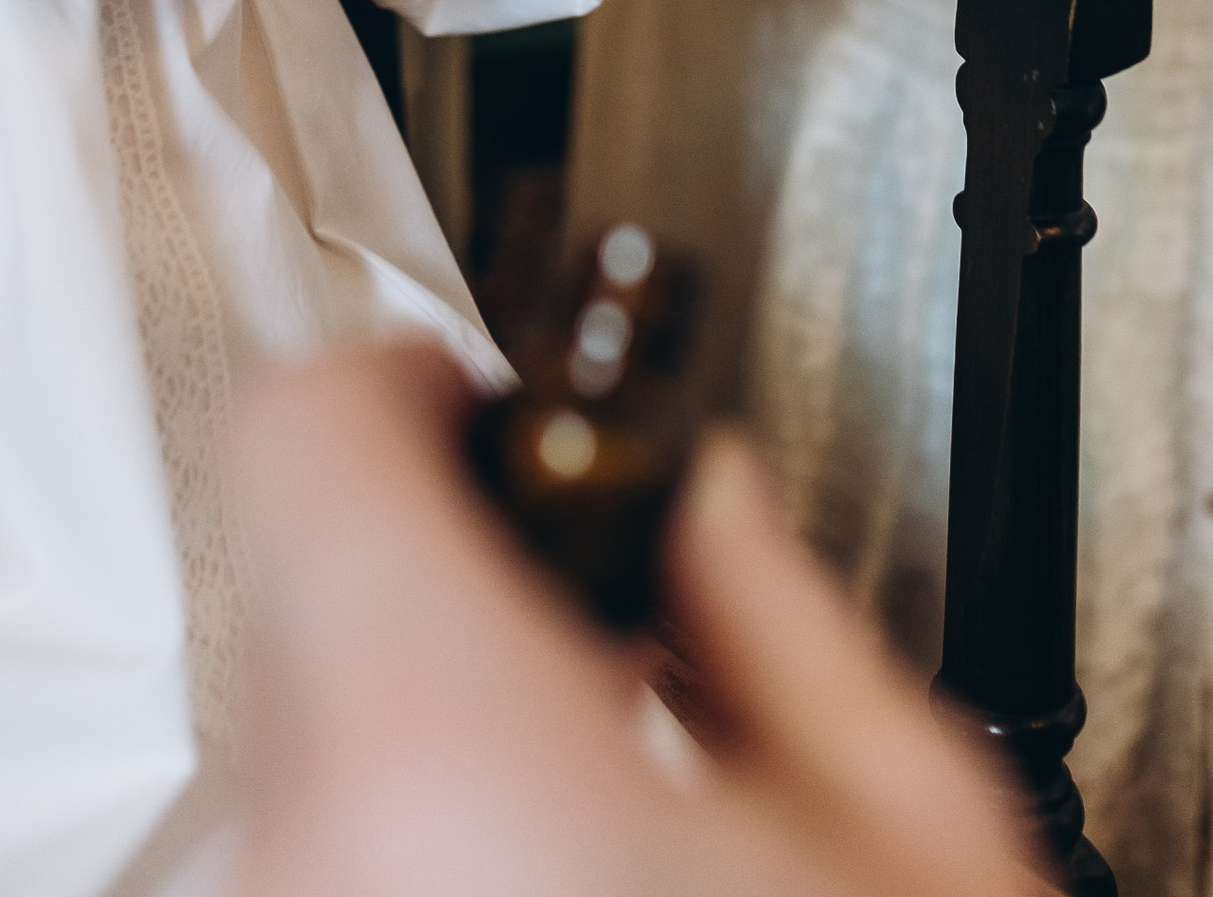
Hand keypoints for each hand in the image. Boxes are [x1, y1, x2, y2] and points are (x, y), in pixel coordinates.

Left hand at [231, 339, 1052, 896]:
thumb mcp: (905, 824)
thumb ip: (784, 607)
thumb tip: (718, 500)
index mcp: (449, 742)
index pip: (308, 425)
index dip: (405, 364)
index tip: (486, 380)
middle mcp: (312, 841)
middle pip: (310, 566)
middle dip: (455, 541)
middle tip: (589, 572)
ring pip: (310, 717)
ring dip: (433, 686)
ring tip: (594, 741)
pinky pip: (316, 829)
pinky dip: (413, 801)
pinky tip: (553, 855)